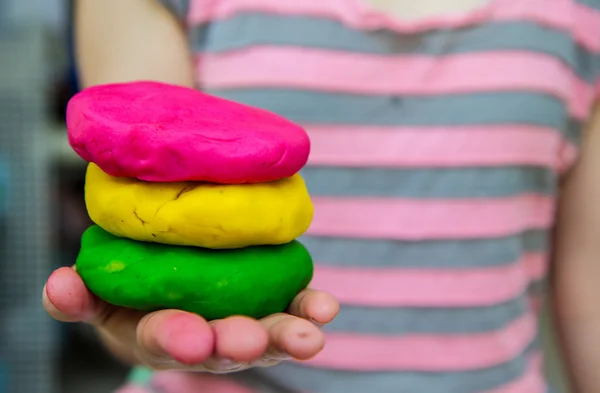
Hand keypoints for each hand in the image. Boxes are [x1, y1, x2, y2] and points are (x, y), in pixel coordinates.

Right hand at [42, 266, 337, 372]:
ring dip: (288, 335)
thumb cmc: (137, 294)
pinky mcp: (274, 301)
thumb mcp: (103, 296)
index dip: (176, 339)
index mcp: (165, 333)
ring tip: (312, 336)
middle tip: (251, 343)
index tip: (189, 337)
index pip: (168, 339)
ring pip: (268, 333)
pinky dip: (310, 307)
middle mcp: (210, 335)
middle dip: (238, 345)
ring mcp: (246, 320)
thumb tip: (59, 284)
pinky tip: (326, 308)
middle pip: (225, 345)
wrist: (179, 282)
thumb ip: (79, 297)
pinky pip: (294, 306)